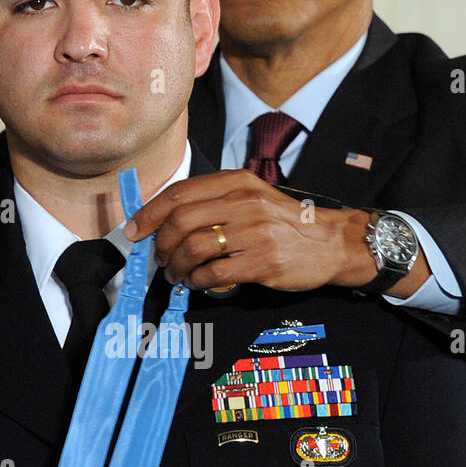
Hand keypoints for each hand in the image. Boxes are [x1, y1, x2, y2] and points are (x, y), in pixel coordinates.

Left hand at [124, 171, 429, 295]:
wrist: (331, 243)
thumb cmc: (285, 223)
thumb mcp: (252, 197)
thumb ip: (214, 202)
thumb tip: (167, 222)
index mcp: (237, 182)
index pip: (180, 193)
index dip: (149, 213)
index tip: (134, 231)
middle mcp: (244, 202)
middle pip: (181, 221)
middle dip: (160, 245)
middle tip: (160, 260)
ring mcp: (255, 232)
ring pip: (193, 248)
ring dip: (176, 266)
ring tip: (177, 275)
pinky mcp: (264, 262)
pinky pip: (215, 273)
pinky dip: (197, 281)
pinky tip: (196, 283)